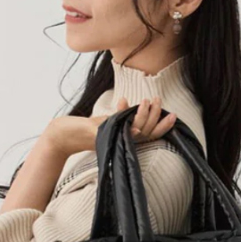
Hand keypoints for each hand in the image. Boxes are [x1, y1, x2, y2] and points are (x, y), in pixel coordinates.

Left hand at [42, 96, 176, 156]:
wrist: (67, 135)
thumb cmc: (88, 128)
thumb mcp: (110, 120)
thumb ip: (122, 114)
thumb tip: (130, 102)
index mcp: (128, 139)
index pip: (151, 134)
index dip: (163, 126)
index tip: (173, 115)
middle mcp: (124, 141)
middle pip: (148, 130)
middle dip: (156, 115)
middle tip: (157, 100)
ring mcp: (115, 139)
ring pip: (137, 128)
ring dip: (143, 113)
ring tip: (146, 100)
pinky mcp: (104, 135)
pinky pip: (119, 124)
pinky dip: (122, 111)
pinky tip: (124, 100)